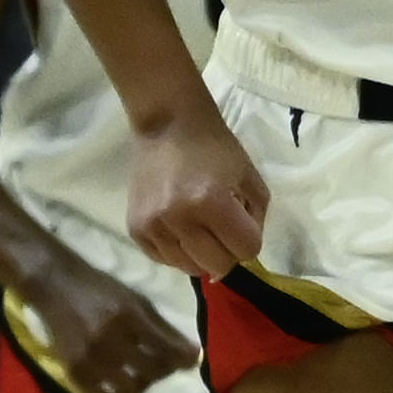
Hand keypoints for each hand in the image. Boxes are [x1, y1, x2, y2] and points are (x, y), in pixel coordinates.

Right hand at [26, 257, 200, 392]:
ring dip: (142, 386)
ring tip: (139, 374)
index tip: (189, 360)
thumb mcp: (136, 300)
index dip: (184, 359)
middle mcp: (109, 339)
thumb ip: (163, 327)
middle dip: (164, 370)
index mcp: (129, 316)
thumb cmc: (101, 289)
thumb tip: (192, 354)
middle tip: (163, 364)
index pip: (166, 349)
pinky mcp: (73, 371)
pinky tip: (119, 388)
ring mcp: (89, 358)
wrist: (56, 286)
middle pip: (152, 372)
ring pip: (129, 390)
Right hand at [126, 110, 269, 280]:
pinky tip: (180, 230)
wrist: (167, 125)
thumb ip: (257, 217)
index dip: (250, 239)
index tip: (242, 223)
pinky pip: (164, 259)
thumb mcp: (250, 177)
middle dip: (228, 252)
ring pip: (190, 268)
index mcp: (212, 202)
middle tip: (222, 230)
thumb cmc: (214, 147)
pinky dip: (178, 252)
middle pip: (218, 266)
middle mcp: (179, 219)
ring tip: (200, 229)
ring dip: (202, 255)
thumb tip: (246, 251)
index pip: (246, 250)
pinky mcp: (135, 229)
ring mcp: (153, 226)